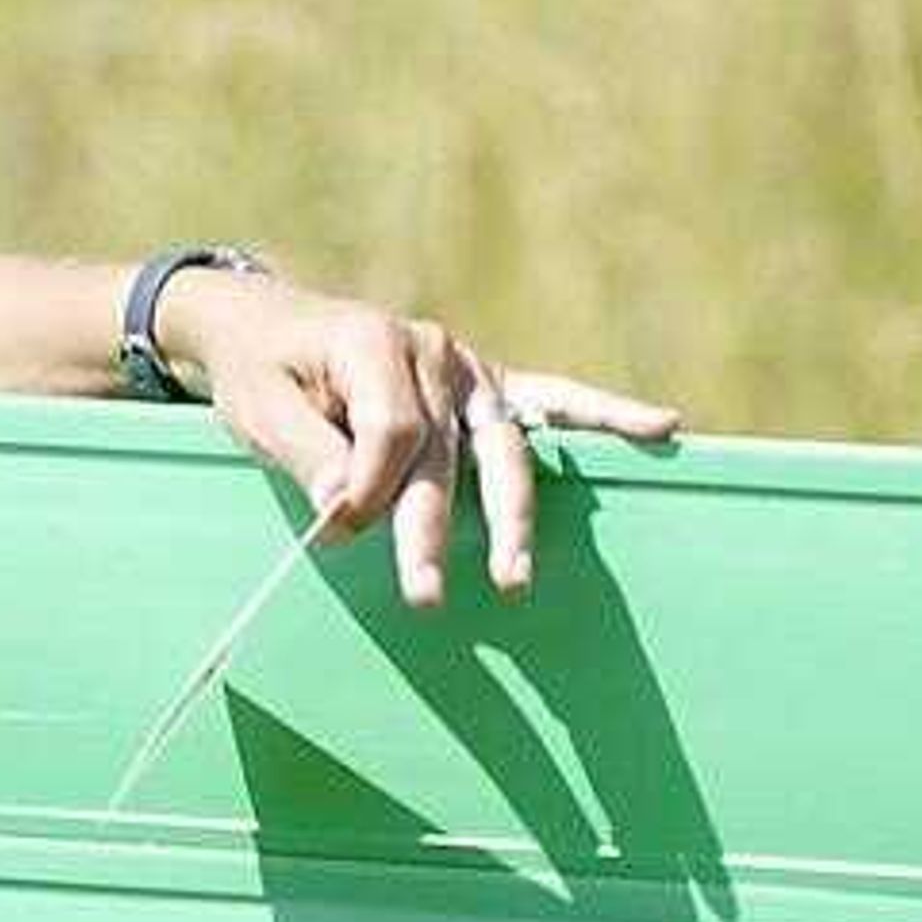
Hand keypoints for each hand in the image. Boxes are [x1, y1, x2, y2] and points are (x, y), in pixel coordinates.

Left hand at [159, 270, 682, 605]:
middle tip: (426, 596)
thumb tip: (348, 508)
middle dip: (436, 529)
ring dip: (511, 517)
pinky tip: (661, 428)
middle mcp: (434, 353)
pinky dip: (607, 414)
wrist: (267, 326)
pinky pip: (554, 400)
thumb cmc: (262, 372)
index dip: (366, 486)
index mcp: (375, 343)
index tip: (337, 526)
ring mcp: (470, 370)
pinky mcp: (489, 387)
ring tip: (513, 579)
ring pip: (503, 450)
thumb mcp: (259, 407)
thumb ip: (307, 453)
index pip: (391, 430)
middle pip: (446, 454)